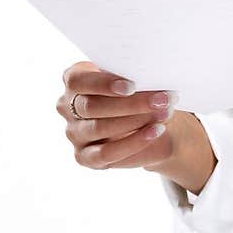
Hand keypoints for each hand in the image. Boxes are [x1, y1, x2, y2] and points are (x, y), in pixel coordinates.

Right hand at [57, 60, 179, 170]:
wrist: (153, 124)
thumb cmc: (140, 93)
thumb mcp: (135, 80)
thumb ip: (132, 75)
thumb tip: (148, 76)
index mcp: (75, 82)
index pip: (77, 80)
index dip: (102, 83)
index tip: (132, 86)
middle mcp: (68, 107)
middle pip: (92, 106)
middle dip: (131, 103)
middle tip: (162, 99)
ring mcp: (74, 134)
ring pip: (99, 128)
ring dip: (135, 121)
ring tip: (164, 113)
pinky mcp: (85, 157)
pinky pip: (106, 153)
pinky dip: (134, 142)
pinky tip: (155, 131)